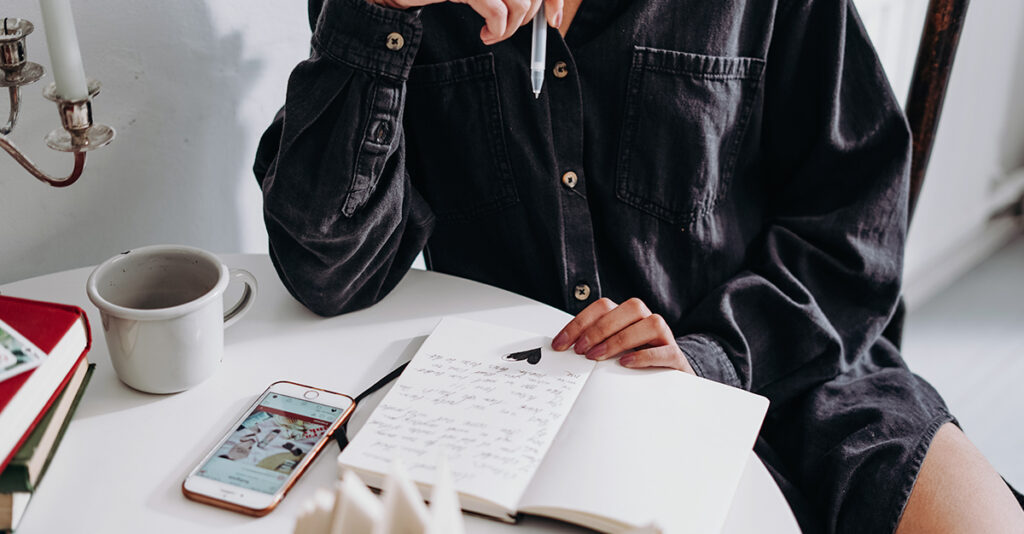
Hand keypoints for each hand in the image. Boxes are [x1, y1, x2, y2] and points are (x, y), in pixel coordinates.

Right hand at [373, 0, 562, 44]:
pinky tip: (485, 36)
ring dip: (511, 27)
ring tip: (494, 34)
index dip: (553, 1)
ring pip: (520, 0)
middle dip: (529, 17)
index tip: (555, 20)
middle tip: (508, 29)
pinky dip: (497, 31)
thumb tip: (549, 13)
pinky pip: (498, 11)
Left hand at [551, 298, 695, 373]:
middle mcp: (646, 319)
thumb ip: (592, 344)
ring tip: (598, 357)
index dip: (579, 324)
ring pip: (650, 323)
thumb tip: (563, 348)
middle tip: (581, 350)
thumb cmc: (634, 361)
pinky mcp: (675, 356)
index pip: (603, 307)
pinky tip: (626, 363)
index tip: (560, 344)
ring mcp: (664, 336)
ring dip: (620, 339)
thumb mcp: (610, 350)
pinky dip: (644, 356)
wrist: (668, 377)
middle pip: (628, 308)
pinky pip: (665, 350)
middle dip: (599, 329)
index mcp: (627, 314)